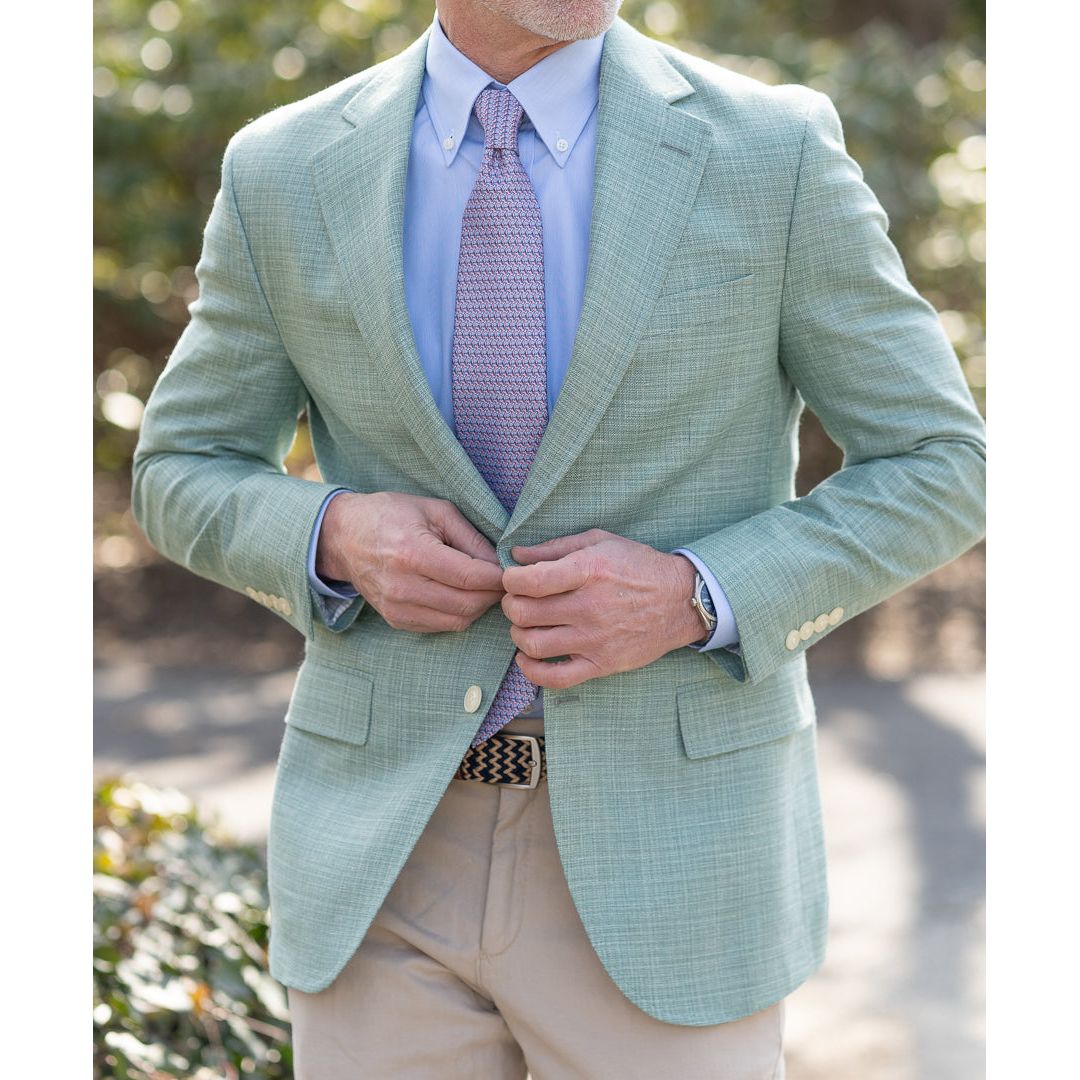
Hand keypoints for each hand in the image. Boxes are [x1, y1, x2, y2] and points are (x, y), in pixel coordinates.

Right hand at [317, 492, 504, 632]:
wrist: (344, 537)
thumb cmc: (392, 515)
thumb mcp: (435, 511)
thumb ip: (471, 537)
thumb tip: (501, 562)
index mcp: (412, 553)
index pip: (470, 578)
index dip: (498, 578)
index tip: (512, 571)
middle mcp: (403, 586)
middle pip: (467, 604)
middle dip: (493, 594)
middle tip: (504, 581)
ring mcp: (397, 608)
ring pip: (458, 621)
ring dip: (479, 607)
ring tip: (484, 587)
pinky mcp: (396, 620)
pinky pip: (441, 627)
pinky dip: (459, 614)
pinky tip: (461, 595)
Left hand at [501, 529, 705, 688]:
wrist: (681, 600)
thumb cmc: (638, 566)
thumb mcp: (600, 542)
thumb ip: (555, 547)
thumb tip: (516, 554)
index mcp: (588, 570)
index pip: (529, 581)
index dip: (510, 580)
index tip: (512, 579)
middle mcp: (590, 606)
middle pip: (524, 613)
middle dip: (511, 605)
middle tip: (518, 601)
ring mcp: (595, 639)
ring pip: (533, 645)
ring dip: (518, 635)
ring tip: (525, 626)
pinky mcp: (602, 664)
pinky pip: (556, 678)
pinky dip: (532, 671)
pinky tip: (528, 658)